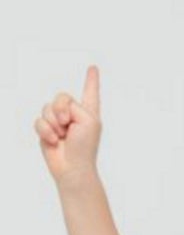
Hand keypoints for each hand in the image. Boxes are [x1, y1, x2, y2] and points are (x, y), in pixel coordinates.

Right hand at [34, 65, 102, 186]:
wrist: (73, 167)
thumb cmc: (85, 147)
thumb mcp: (88, 120)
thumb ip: (73, 105)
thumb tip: (58, 110)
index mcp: (89, 112)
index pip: (90, 92)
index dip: (91, 80)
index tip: (93, 67)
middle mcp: (74, 114)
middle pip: (61, 96)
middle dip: (61, 108)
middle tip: (67, 124)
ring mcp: (59, 122)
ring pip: (47, 108)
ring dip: (54, 123)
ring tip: (62, 136)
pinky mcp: (46, 130)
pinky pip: (38, 120)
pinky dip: (46, 131)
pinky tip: (54, 141)